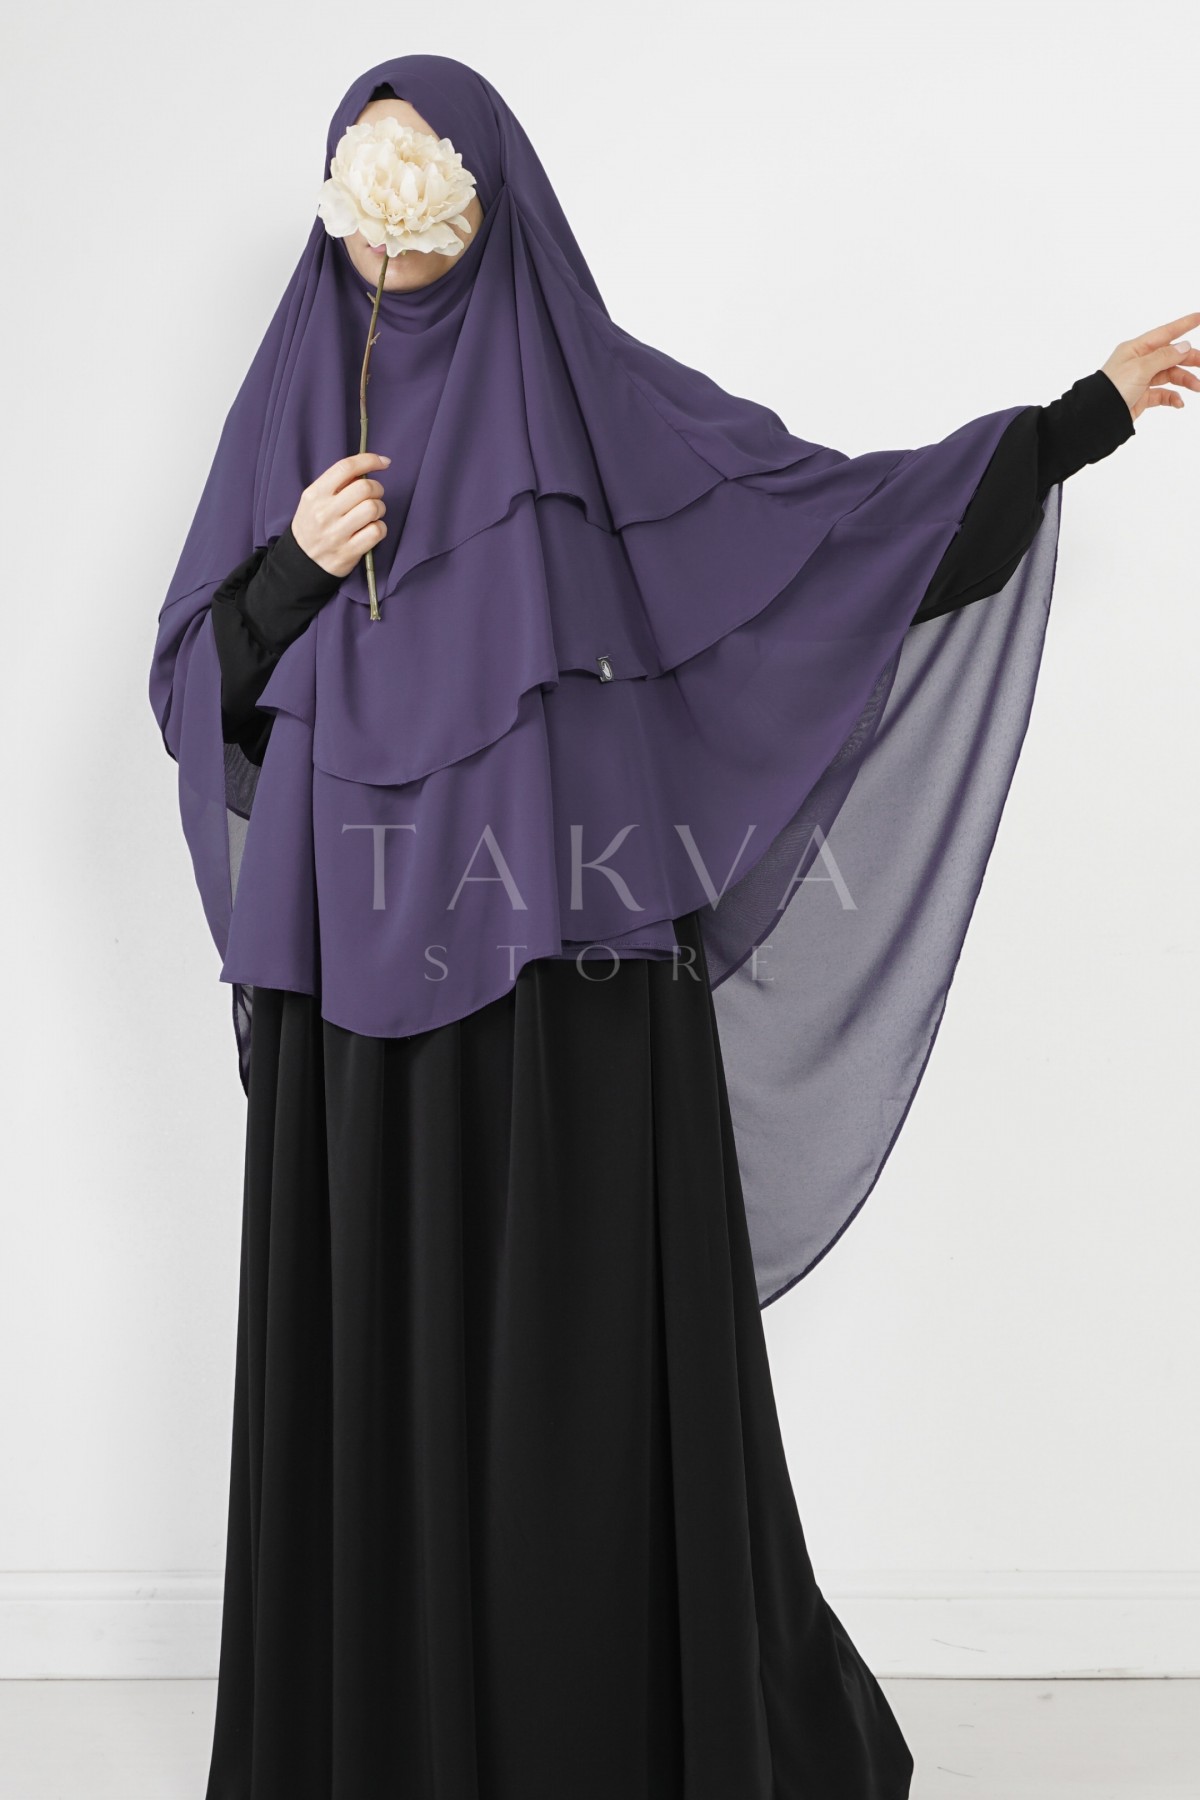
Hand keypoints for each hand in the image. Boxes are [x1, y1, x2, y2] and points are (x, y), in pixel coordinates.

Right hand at [290, 451, 390, 576]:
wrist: (301, 561)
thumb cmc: (313, 525)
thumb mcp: (314, 500)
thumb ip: (336, 484)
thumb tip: (365, 470)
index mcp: (315, 494)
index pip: (345, 468)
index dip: (369, 460)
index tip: (383, 462)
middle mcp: (324, 512)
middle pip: (364, 487)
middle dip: (377, 489)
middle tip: (374, 495)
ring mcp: (336, 533)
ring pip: (373, 508)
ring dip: (380, 509)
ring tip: (372, 514)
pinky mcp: (349, 551)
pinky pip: (376, 531)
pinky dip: (380, 528)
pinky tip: (372, 529)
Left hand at [1101, 312, 1199, 421]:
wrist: (1097, 416)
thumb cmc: (1113, 388)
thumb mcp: (1140, 368)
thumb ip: (1164, 356)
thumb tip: (1184, 346)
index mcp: (1136, 349)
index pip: (1165, 333)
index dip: (1183, 325)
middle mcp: (1139, 362)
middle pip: (1171, 355)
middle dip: (1190, 359)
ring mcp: (1141, 380)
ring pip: (1170, 375)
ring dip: (1185, 380)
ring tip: (1198, 387)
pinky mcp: (1142, 397)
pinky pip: (1162, 394)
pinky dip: (1172, 397)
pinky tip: (1179, 402)